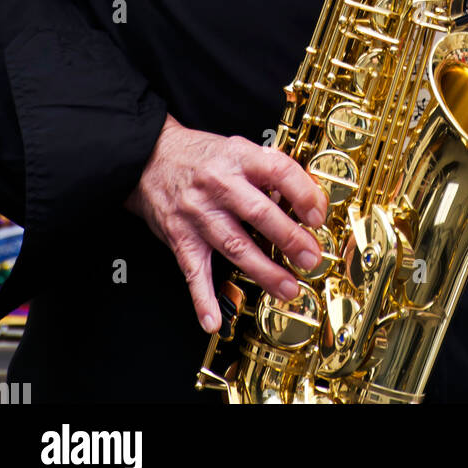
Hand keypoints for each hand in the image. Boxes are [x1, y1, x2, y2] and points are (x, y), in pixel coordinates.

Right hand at [124, 113, 327, 333]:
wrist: (150, 158)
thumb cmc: (202, 156)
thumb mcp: (239, 148)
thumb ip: (270, 169)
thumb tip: (309, 195)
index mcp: (239, 158)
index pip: (278, 171)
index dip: (302, 193)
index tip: (317, 215)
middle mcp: (219, 185)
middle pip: (258, 213)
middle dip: (289, 238)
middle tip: (311, 258)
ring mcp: (198, 214)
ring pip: (234, 245)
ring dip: (263, 271)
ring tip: (288, 288)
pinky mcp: (180, 237)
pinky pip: (192, 272)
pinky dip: (202, 298)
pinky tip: (213, 319)